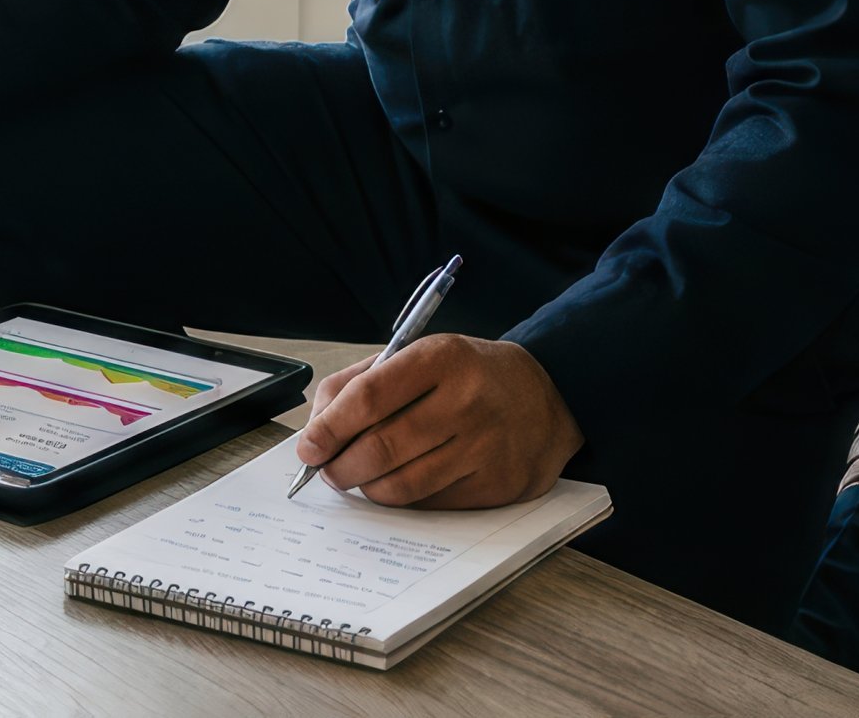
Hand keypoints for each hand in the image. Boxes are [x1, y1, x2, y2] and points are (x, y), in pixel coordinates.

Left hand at [293, 335, 583, 508]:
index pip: (370, 396)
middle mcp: (467, 402)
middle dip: (341, 466)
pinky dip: (403, 499)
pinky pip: (432, 504)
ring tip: (357, 478)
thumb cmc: (469, 375)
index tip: (309, 446)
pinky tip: (397, 485)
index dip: (330, 427)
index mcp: (441, 358)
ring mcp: (487, 447)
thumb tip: (316, 428)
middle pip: (383, 447)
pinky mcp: (499, 485)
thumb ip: (362, 382)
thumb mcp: (420, 355)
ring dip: (367, 488)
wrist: (549, 395)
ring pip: (404, 485)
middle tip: (327, 469)